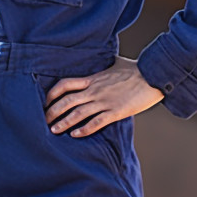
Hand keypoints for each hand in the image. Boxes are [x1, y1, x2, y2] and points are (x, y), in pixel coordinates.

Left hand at [45, 56, 163, 136]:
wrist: (153, 76)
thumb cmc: (137, 69)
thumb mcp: (117, 63)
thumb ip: (106, 64)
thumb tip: (105, 60)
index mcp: (93, 78)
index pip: (66, 84)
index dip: (53, 93)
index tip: (46, 101)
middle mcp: (95, 90)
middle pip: (67, 101)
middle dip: (52, 111)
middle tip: (43, 120)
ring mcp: (104, 101)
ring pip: (78, 113)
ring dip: (63, 122)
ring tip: (53, 130)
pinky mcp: (115, 111)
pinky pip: (96, 122)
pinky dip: (84, 130)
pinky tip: (75, 135)